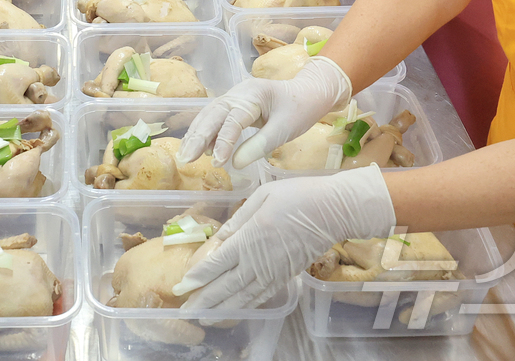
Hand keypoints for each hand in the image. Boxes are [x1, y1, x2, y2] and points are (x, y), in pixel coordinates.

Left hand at [172, 168, 396, 310]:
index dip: (198, 276)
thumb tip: (218, 239)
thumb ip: (238, 220)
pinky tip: (235, 309)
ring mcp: (274, 272)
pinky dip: (245, 305)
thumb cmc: (297, 196)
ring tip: (204, 317)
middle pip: (226, 285)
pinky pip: (261, 295)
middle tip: (185, 311)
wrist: (334, 211)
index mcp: (250, 237)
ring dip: (221, 308)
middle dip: (204, 300)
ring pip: (243, 296)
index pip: (217, 263)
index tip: (181, 286)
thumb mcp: (261, 197)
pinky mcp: (286, 276)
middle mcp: (259, 260)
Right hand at [178, 58, 352, 167]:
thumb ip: (259, 146)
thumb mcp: (285, 129)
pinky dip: (205, 133)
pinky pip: (215, 118)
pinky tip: (200, 149)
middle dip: (197, 137)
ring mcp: (233, 97)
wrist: (309, 92)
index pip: (232, 120)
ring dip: (196, 135)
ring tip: (185, 156)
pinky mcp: (233, 105)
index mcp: (253, 95)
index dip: (223, 142)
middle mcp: (238, 93)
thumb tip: (234, 164)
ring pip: (209, 115)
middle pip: (212, 114)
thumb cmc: (301, 109)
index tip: (217, 163)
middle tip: (185, 159)